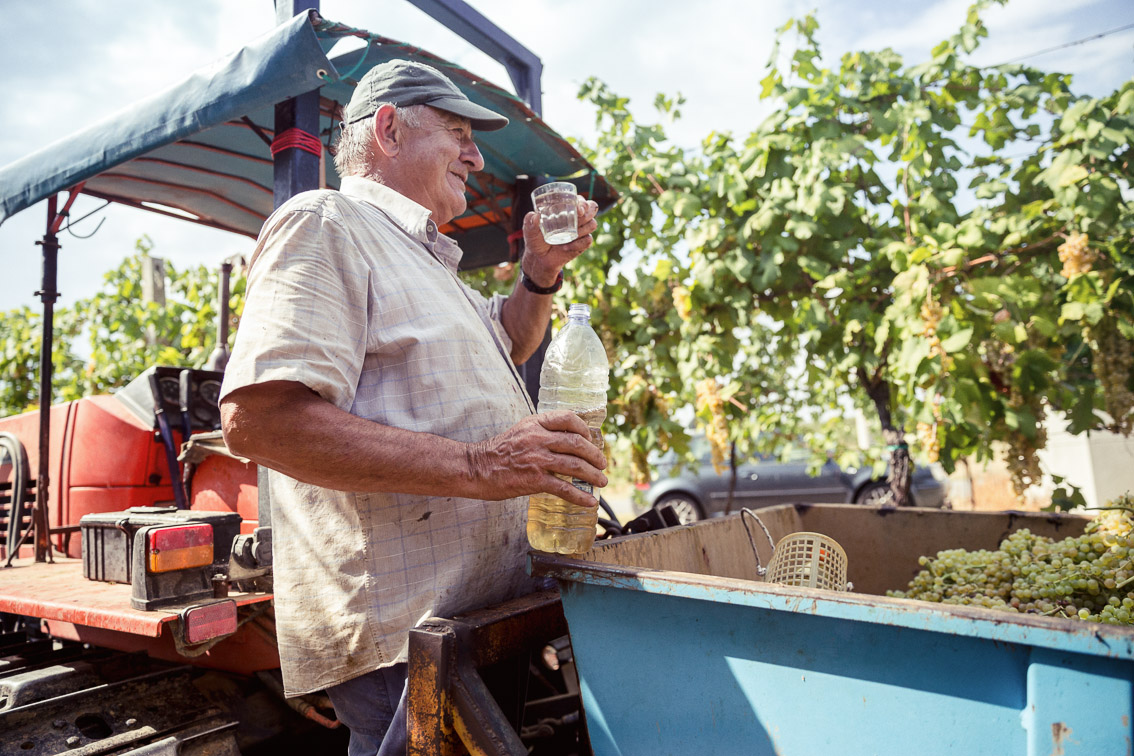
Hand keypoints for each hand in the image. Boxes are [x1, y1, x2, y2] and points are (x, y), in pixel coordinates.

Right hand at [466, 411, 606, 507]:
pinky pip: (564, 488)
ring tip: (602, 481)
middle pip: (576, 443)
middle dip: (594, 455)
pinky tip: (589, 500)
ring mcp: (537, 459)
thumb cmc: (498, 452)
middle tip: (602, 464)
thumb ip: (541, 432)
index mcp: (535, 424)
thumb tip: (566, 440)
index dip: (584, 428)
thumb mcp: (521, 431)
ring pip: (575, 465)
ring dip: (593, 475)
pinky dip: (580, 496)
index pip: (568, 418)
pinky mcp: (534, 480)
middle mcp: (538, 438)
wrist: (477, 468)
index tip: (590, 439)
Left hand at [521, 195, 599, 285]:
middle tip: (579, 216)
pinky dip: (578, 244)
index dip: (582, 202)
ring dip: (582, 229)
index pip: (580, 200)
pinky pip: (588, 240)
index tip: (578, 208)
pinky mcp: (582, 243)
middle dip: (588, 211)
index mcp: (565, 209)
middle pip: (592, 209)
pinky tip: (566, 247)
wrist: (539, 258)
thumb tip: (534, 215)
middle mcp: (576, 218)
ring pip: (592, 224)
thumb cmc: (535, 239)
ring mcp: (581, 230)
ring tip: (567, 236)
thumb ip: (529, 222)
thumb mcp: (529, 230)